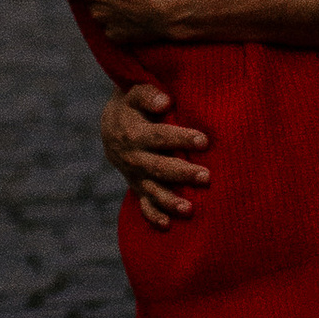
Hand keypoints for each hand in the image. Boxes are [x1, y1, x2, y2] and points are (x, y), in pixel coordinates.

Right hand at [101, 80, 211, 226]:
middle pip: (160, 167)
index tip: (204, 141)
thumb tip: (164, 102)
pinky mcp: (137, 187)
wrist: (112, 126)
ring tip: (190, 209)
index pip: (160, 137)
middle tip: (206, 177)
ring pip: (153, 191)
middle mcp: (134, 157)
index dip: (181, 139)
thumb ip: (148, 95)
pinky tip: (168, 225)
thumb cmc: (133, 105)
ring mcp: (135, 175)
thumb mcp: (134, 92)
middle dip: (183, 173)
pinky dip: (154, 216)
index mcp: (134, 133)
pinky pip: (144, 205)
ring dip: (171, 201)